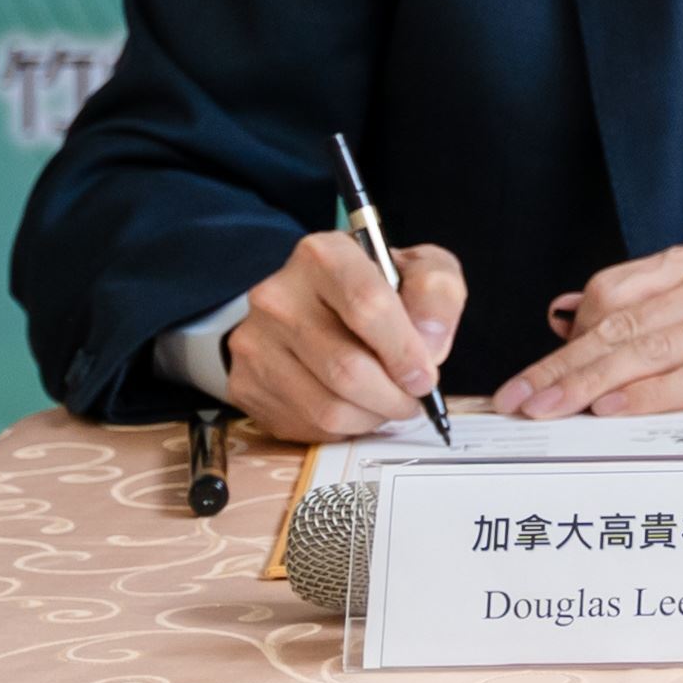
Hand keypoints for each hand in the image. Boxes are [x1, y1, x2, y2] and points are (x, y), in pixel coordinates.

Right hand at [217, 225, 463, 441]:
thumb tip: (430, 343)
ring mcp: (255, 342)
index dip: (404, 350)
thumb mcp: (419, 270)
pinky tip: (356, 406)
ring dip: (372, 416)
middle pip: (346, 367)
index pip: (367, 306)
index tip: (425, 375)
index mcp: (325, 255)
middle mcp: (279, 296)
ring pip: (327, 406)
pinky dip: (344, 426)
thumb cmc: (376, 287)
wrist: (312, 302)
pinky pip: (305, 424)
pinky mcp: (245, 383)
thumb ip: (436, 294)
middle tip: (414, 398)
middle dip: (393, 395)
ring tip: (389, 403)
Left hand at [495, 244, 682, 418]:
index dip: (566, 338)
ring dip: (589, 385)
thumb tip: (570, 318)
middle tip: (519, 400)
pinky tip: (614, 410)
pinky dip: (648, 396)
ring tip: (550, 413)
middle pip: (620, 323)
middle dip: (561, 366)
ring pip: (648, 350)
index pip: (612, 292)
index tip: (533, 375)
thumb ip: (657, 303)